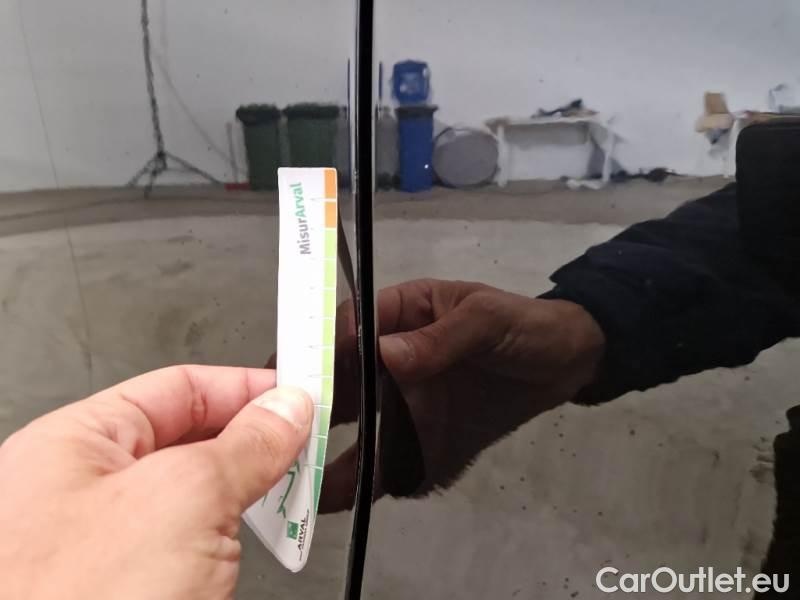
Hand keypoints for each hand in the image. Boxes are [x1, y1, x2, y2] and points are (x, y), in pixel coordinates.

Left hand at [0, 366, 311, 599]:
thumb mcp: (183, 498)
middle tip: (304, 454)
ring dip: (246, 501)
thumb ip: (244, 444)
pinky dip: (230, 545)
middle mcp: (85, 492)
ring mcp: (105, 547)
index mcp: (78, 444)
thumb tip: (287, 407)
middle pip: (191, 442)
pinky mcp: (127, 589)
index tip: (301, 395)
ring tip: (285, 509)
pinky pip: (192, 548)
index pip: (180, 388)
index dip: (246, 386)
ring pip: (196, 500)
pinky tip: (251, 554)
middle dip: (253, 448)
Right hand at [321, 279, 604, 511]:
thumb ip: (443, 337)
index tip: (295, 376)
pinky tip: (345, 500)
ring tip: (300, 482)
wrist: (566, 365)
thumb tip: (387, 355)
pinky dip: (369, 481)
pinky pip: (390, 463)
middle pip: (338, 384)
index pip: (346, 328)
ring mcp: (402, 404)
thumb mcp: (487, 319)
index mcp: (397, 316)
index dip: (319, 349)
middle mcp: (388, 363)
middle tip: (280, 435)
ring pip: (355, 430)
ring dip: (327, 454)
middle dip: (308, 408)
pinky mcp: (421, 440)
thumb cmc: (524, 326)